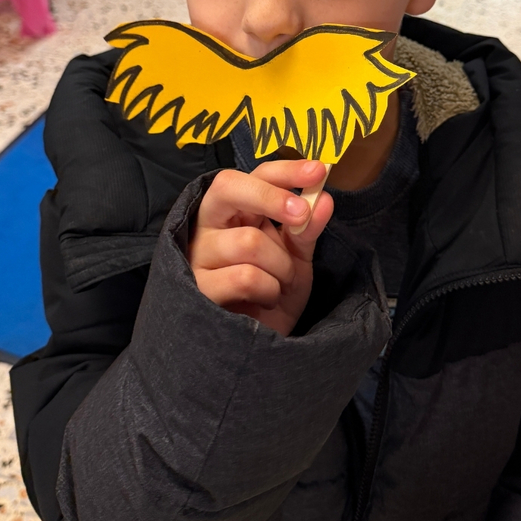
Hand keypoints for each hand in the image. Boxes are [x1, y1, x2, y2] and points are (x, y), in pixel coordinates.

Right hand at [188, 160, 332, 335]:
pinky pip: (244, 277)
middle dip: (271, 197)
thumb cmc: (272, 294)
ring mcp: (197, 256)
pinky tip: (264, 302)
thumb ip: (307, 229)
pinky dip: (268, 290)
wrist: (257, 350)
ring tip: (280, 284)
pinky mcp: (196, 288)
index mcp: (234, 210)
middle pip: (228, 187)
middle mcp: (208, 225)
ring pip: (248, 241)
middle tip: (301, 216)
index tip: (320, 171)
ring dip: (280, 266)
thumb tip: (324, 198)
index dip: (287, 170)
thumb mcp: (296, 258)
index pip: (255, 174)